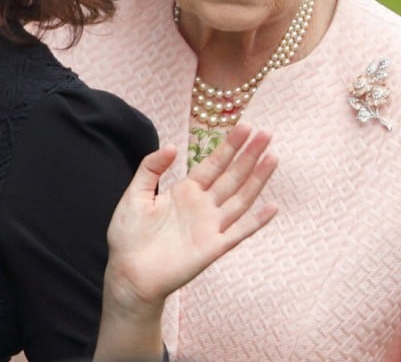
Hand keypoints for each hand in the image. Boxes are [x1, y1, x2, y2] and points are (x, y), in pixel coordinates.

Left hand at [104, 122, 277, 316]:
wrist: (128, 272)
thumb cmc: (129, 235)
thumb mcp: (136, 193)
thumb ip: (151, 168)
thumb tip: (172, 146)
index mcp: (185, 191)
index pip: (213, 164)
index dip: (229, 146)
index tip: (245, 127)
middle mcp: (202, 205)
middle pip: (231, 175)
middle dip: (248, 155)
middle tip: (266, 134)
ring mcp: (210, 226)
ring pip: (240, 198)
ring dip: (257, 179)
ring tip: (272, 157)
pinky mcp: (213, 247)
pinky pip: (239, 232)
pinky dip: (256, 221)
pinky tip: (272, 206)